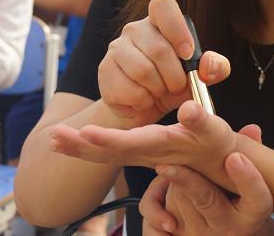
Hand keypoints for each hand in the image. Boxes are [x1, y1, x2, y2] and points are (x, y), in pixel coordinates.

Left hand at [49, 101, 243, 190]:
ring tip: (53, 141)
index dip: (107, 139)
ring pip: (104, 155)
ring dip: (78, 149)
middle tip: (54, 138)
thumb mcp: (215, 131)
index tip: (85, 132)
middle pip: (108, 153)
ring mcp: (141, 156)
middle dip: (80, 146)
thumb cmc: (218, 143)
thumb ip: (201, 120)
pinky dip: (88, 148)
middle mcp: (147, 154)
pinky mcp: (139, 153)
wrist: (220, 163)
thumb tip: (186, 111)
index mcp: (162, 144)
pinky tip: (71, 143)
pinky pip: (109, 154)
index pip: (131, 143)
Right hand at [98, 0, 229, 124]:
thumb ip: (214, 68)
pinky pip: (129, 90)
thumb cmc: (175, 85)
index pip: (163, 5)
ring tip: (159, 93)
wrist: (144, 108)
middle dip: (174, 77)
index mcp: (160, 22)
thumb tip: (208, 63)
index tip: (187, 55)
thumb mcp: (199, 77)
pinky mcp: (104, 69)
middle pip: (159, 49)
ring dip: (158, 90)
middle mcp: (135, 29)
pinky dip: (142, 102)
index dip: (177, 29)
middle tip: (175, 87)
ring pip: (143, 71)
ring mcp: (116, 47)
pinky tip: (142, 100)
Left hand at [141, 126, 273, 235]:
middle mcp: (228, 228)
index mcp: (252, 213)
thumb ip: (251, 157)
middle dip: (187, 175)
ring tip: (174, 169)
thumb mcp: (252, 185)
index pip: (257, 197)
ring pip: (178, 202)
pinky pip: (155, 221)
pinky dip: (153, 204)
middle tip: (172, 161)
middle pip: (206, 197)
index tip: (235, 157)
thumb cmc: (239, 205)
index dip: (247, 178)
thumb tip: (251, 129)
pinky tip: (159, 190)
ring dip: (172, 181)